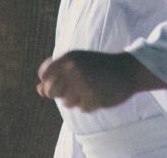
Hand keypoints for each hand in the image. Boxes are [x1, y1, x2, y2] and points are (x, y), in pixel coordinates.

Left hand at [36, 50, 166, 111]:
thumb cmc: (98, 66)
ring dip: (77, 99)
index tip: (63, 80)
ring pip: (67, 102)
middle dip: (60, 93)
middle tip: (75, 87)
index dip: (49, 81)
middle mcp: (74, 69)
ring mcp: (84, 85)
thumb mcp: (77, 64)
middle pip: (50, 91)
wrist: (127, 69)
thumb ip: (57, 75)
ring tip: (90, 88)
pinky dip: (90, 104)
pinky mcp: (94, 98)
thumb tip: (38, 90)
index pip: (44, 75)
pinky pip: (83, 108)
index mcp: (69, 57)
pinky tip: (99, 93)